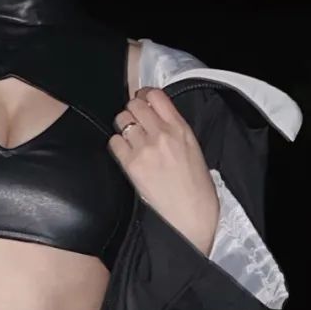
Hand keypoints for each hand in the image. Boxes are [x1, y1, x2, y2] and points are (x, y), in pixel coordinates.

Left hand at [109, 87, 219, 254]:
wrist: (192, 214)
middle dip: (132, 111)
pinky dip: (117, 145)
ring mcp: (145, 148)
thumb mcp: (193, 147)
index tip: (142, 100)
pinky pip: (114, 142)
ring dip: (123, 126)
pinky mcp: (132, 164)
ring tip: (131, 139)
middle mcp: (162, 134)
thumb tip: (155, 116)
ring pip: (121, 119)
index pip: (156, 95)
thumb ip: (174, 128)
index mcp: (180, 128)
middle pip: (134, 104)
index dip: (144, 95)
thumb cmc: (196, 186)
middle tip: (134, 121)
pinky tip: (126, 153)